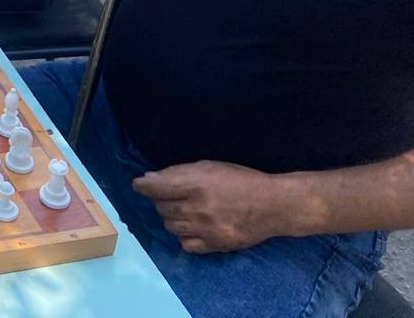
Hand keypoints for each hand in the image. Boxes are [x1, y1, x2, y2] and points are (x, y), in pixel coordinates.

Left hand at [134, 160, 289, 253]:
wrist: (274, 205)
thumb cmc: (240, 180)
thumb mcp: (209, 167)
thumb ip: (179, 173)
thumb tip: (149, 179)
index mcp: (195, 184)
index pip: (154, 188)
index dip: (142, 185)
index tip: (139, 184)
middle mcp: (197, 209)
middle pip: (161, 208)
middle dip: (162, 201)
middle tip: (174, 196)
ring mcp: (205, 230)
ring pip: (170, 227)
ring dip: (172, 218)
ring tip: (185, 210)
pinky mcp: (214, 246)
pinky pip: (185, 244)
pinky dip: (185, 236)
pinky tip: (193, 227)